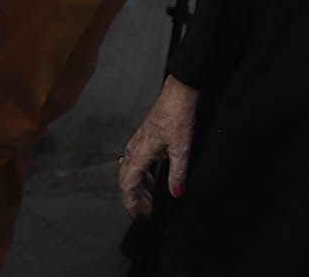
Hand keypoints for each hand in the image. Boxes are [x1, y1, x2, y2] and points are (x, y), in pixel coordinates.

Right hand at [118, 76, 197, 218]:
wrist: (179, 93)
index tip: (140, 216)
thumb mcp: (182, 148)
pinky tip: (153, 177)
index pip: (128, 186)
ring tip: (150, 199)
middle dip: (135, 199)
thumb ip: (178, 173)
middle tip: (146, 211)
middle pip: (127, 181)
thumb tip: (175, 192)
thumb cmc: (177, 114)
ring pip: (132, 172)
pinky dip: (144, 175)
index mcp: (139, 154)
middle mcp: (134, 149)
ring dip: (140, 187)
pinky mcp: (145, 138)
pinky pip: (138, 162)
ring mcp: (138, 143)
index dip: (132, 204)